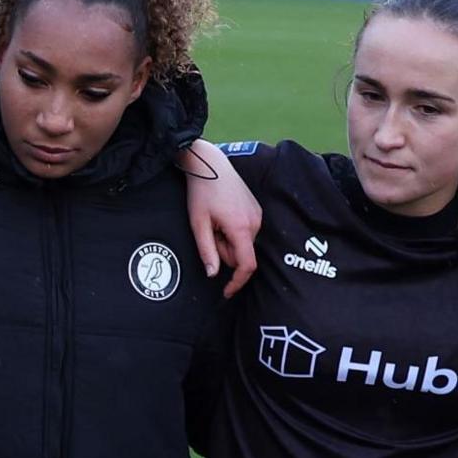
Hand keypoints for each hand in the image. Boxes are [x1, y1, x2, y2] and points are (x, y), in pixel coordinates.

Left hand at [179, 140, 259, 297]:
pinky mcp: (256, 210)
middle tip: (208, 232)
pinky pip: (245, 232)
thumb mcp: (198, 224)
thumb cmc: (202, 193)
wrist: (210, 165)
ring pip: (242, 244)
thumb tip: (213, 275)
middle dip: (224, 252)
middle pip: (241, 254)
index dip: (237, 282)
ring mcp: (258, 215)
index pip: (246, 265)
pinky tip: (221, 216)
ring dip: (227, 241)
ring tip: (214, 221)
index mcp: (242, 228)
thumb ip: (207, 251)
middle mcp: (255, 223)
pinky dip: (232, 231)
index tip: (227, 292)